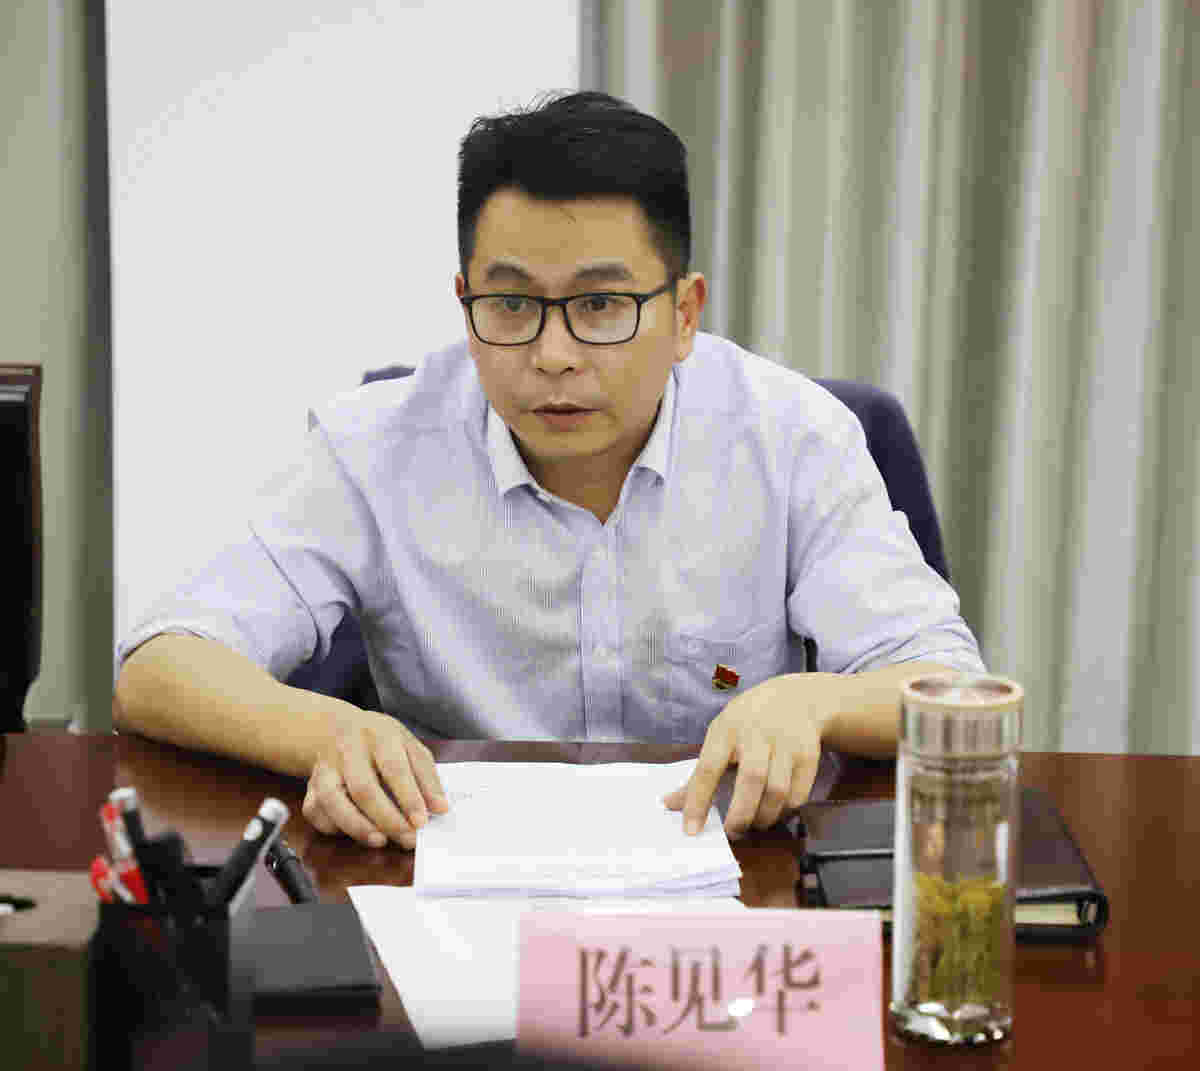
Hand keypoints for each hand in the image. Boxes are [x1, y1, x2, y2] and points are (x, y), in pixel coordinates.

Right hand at [303, 708, 447, 849]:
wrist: (337, 727)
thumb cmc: (381, 742)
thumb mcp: (409, 746)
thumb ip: (426, 777)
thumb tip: (440, 808)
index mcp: (379, 735)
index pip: (394, 768)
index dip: (409, 797)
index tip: (422, 821)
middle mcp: (349, 750)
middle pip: (363, 788)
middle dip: (387, 819)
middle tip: (408, 838)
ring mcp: (326, 767)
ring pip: (332, 800)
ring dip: (357, 826)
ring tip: (380, 841)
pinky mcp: (311, 785)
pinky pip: (315, 811)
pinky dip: (333, 827)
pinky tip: (355, 832)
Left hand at [663, 673, 836, 836]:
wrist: (794, 697)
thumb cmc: (747, 722)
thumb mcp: (720, 734)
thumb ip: (699, 772)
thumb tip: (669, 804)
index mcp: (727, 728)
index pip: (708, 767)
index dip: (698, 801)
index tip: (691, 830)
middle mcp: (757, 733)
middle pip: (752, 779)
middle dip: (740, 814)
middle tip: (731, 832)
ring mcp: (786, 743)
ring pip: (777, 790)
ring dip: (763, 816)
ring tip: (753, 823)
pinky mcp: (809, 754)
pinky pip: (798, 794)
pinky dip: (784, 811)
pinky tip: (774, 811)